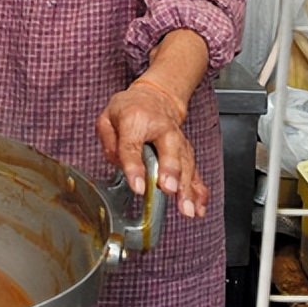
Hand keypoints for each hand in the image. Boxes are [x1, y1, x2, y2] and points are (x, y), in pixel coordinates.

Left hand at [96, 80, 205, 218]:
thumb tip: (118, 163)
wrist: (155, 98)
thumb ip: (108, 140)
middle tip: (169, 190)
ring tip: (186, 208)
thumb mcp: (108, 117)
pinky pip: (194, 172)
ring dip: (187, 188)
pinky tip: (199, 206)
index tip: (138, 186)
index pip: (133, 145)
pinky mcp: (186, 153)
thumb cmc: (129, 109)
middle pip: (168, 153)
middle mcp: (163, 130)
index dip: (135, 167)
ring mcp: (178, 141)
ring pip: (185, 165)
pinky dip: (198, 190)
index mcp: (137, 119)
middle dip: (170, 173)